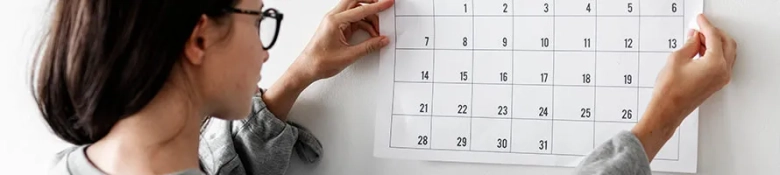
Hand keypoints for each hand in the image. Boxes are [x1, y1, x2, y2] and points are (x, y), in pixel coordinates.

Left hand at [262, 0, 393, 120]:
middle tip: (384, 5)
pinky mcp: (336, 27)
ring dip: (368, 17)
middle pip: (355, 1)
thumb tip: (382, 40)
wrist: (306, 69)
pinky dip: (364, 24)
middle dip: (371, 1)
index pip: (360, 9)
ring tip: (378, 30)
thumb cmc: (319, 62)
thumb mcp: (348, 56)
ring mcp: (334, 21)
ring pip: (355, 10)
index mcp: (334, 21)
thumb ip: (368, 47)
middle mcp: (333, 17)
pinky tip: (371, 34)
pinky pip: (353, 20)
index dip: (377, 6)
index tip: (388, 2)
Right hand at [650, 14, 736, 122]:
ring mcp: (721, 79)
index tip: (700, 21)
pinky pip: (722, 62)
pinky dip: (714, 53)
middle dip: (714, 33)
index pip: (714, 37)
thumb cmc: (670, 91)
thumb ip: (690, 45)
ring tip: (697, 39)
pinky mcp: (715, 84)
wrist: (667, 111)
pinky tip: (700, 51)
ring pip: (726, 53)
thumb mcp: (677, 59)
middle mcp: (722, 72)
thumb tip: (695, 39)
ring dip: (715, 43)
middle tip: (700, 28)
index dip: (705, 26)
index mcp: (715, 64)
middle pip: (726, 43)